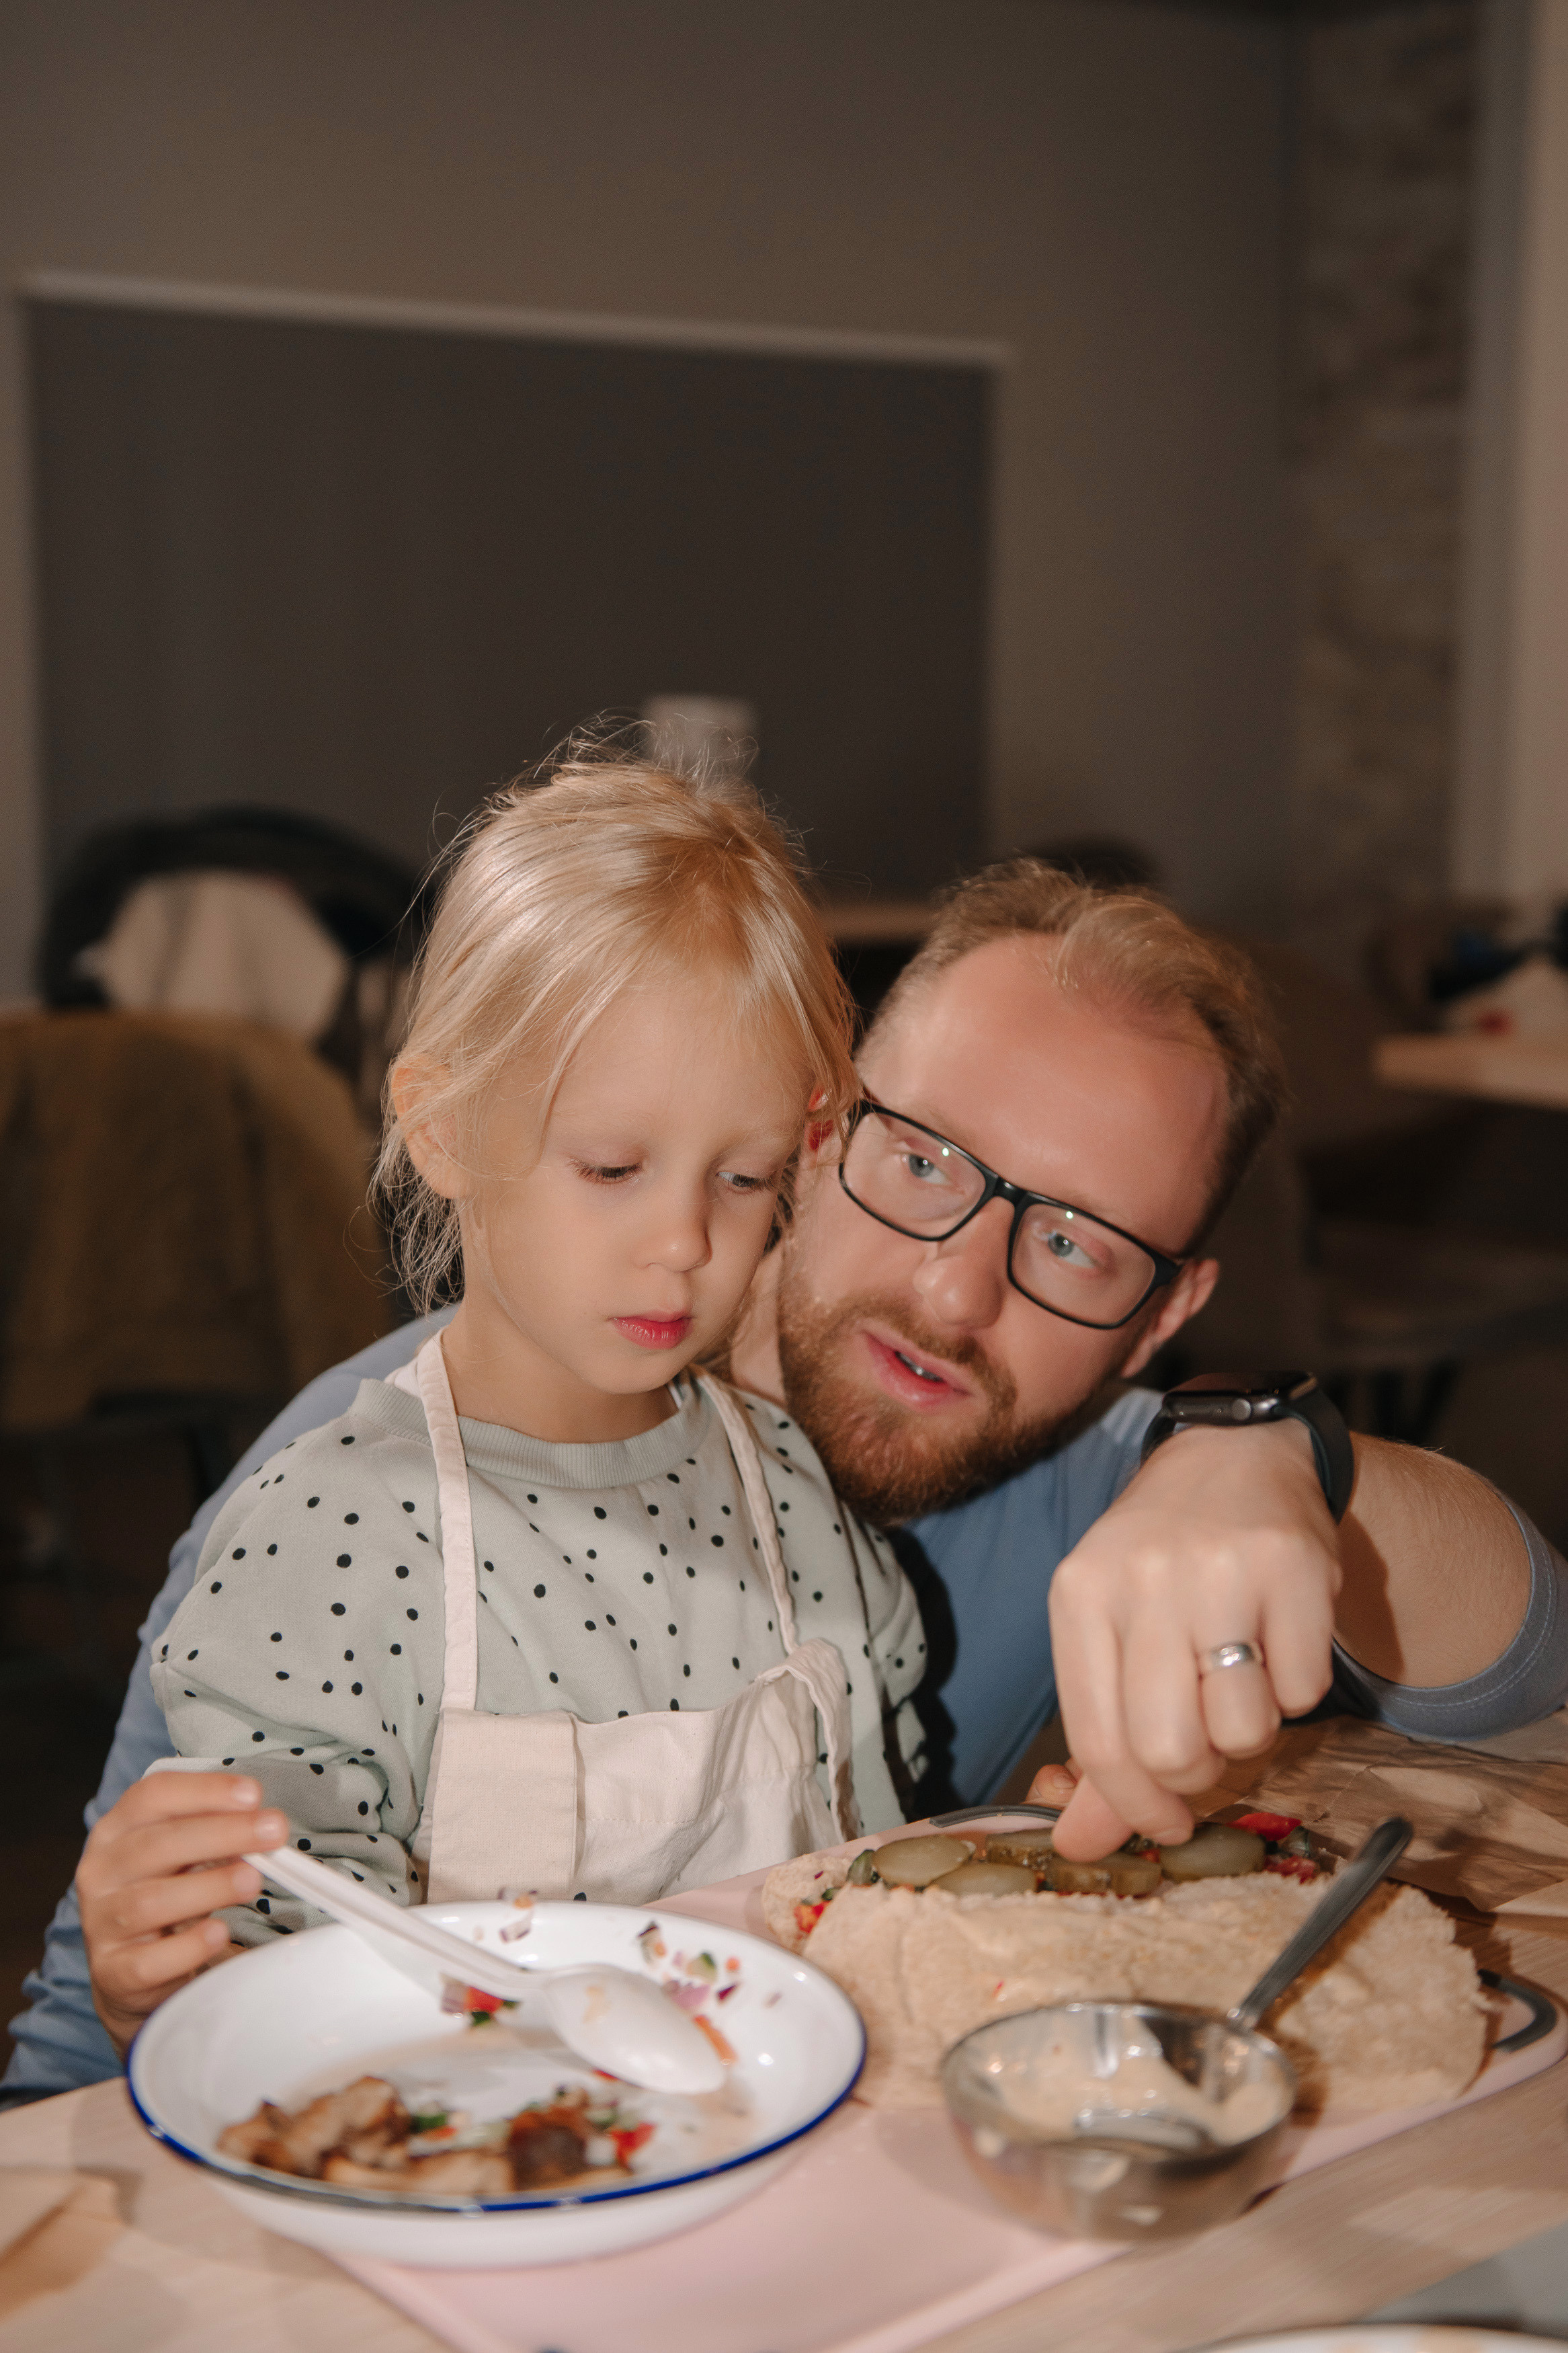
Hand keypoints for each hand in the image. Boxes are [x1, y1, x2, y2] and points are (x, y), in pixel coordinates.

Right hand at [77, 1774, 286, 2056]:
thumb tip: (261, 1823)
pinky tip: (219, 1932)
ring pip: (149, 1901)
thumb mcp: (178, 1853)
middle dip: (221, 1834)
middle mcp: (101, 1872)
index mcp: (116, 1829)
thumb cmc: (162, 1892)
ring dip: (208, 1887)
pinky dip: (188, 1947)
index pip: (152, 1795)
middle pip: (156, 1844)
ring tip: (251, 1880)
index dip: (204, 1790)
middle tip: (271, 1832)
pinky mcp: (113, 1972)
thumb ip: (211, 1831)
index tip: (252, 1794)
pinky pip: (148, 1961)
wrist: (127, 1968)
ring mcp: (102, 1923)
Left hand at [1045, 1421, 1341, 1858]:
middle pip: (1170, 1749)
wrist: (1232, 1459)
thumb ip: (1098, 1746)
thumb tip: (1078, 1848)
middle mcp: (1143, 1577)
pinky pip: (1305, 1691)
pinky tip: (1278, 1640)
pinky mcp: (1296, 1566)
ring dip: (1250, 1732)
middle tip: (1206, 1743)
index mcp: (1080, 1595)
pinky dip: (1297, 1689)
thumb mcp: (1108, 1633)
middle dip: (1195, 1774)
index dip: (1134, 1806)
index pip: (1098, 1743)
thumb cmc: (1159, 1566)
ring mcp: (1220, 1568)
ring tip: (1239, 1681)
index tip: (1163, 1825)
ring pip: (1243, 1729)